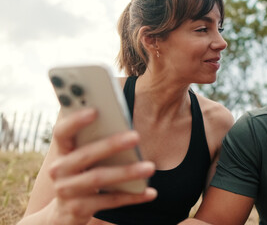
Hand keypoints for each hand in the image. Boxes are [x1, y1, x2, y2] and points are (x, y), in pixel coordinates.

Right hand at [47, 108, 156, 224]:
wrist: (64, 213)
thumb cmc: (82, 174)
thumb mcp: (83, 158)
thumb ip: (96, 141)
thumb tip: (124, 124)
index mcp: (63, 152)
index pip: (62, 133)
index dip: (75, 121)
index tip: (95, 110)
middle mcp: (60, 170)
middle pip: (85, 155)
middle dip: (111, 144)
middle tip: (136, 136)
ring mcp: (67, 191)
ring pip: (99, 178)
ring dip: (127, 172)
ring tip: (150, 167)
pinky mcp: (79, 209)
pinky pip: (110, 201)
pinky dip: (132, 197)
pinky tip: (150, 192)